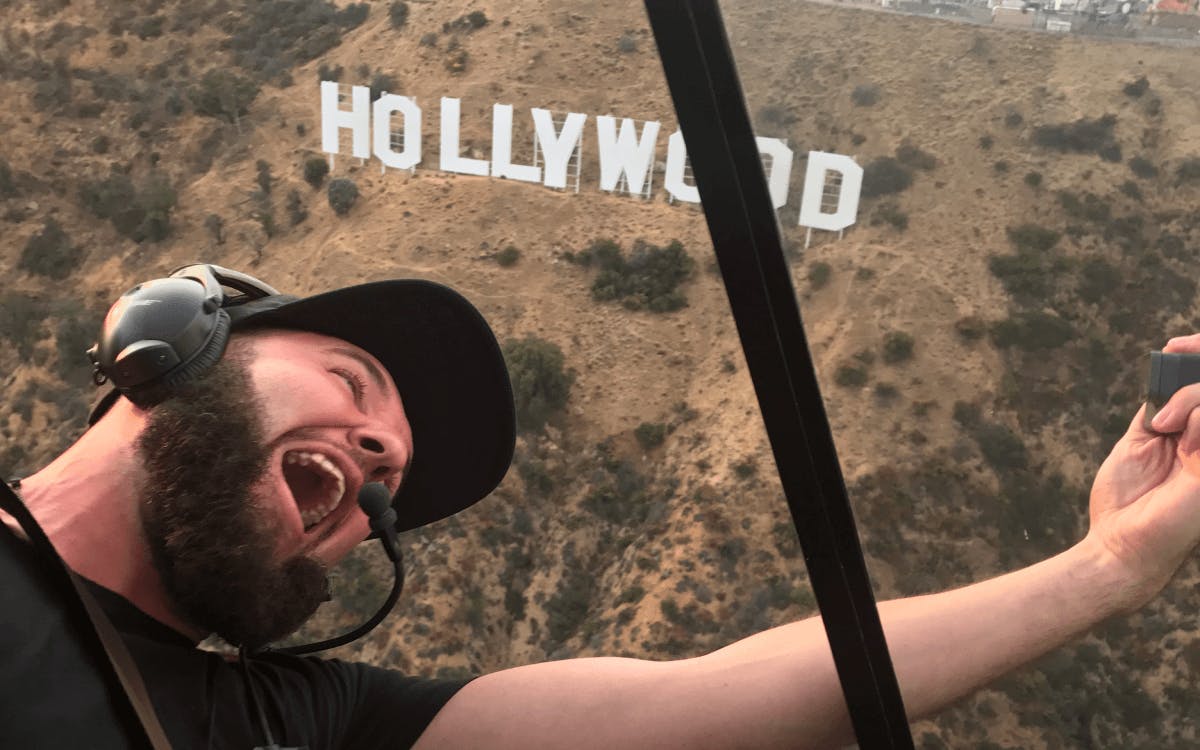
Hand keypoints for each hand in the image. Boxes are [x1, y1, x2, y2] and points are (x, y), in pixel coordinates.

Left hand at [1085, 334, 1199, 609]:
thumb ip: (1159, 409)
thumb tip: (1169, 372)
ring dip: (1190, 396)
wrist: (1119, 545)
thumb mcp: (1139, 442)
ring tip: (1161, 424)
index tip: (1174, 346)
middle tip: (1172, 359)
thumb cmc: (1126, 502)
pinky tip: (1172, 434)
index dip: (1199, 354)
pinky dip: (1193, 412)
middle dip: (1197, 363)